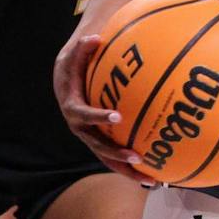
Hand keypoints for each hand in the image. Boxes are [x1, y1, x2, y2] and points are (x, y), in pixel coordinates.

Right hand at [52, 34, 149, 181]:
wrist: (65, 79)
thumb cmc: (73, 64)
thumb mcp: (73, 53)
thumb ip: (83, 47)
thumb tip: (94, 38)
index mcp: (72, 107)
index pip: (84, 114)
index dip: (98, 116)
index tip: (117, 116)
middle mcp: (80, 127)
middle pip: (97, 146)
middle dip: (116, 154)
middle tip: (137, 157)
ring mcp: (90, 137)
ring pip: (107, 158)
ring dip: (127, 170)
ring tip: (151, 180)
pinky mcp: (100, 140)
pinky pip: (114, 156)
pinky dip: (130, 166)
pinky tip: (153, 175)